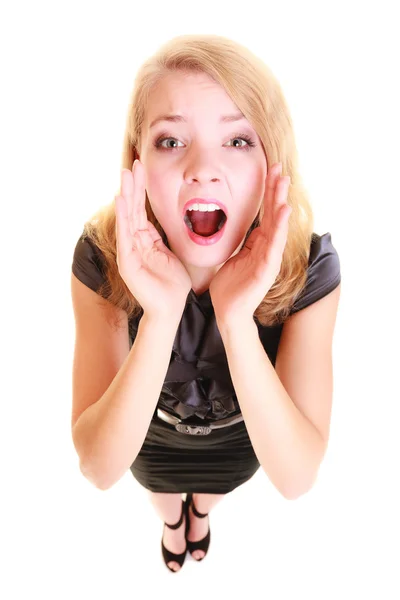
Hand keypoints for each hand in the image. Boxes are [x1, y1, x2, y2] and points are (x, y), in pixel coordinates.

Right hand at [115, 160, 191, 320]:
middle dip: (133, 186)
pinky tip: (121, 200)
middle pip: (132, 209)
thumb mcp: (171, 253)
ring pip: (127, 218)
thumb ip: (164, 238)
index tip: (143, 168)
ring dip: (126, 195)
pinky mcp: (128, 262)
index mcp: (145, 241)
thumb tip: (168, 221)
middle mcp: (134, 243)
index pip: (141, 210)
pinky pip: (125, 235)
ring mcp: (129, 252)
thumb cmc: (172, 284)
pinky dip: (123, 217)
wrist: (170, 309)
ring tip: (125, 175)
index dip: (141, 190)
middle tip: (133, 163)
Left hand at [209, 162, 291, 324]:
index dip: (267, 192)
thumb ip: (242, 242)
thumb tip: (244, 226)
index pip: (264, 213)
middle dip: (276, 191)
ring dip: (280, 203)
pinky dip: (279, 228)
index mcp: (258, 244)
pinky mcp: (266, 270)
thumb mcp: (234, 257)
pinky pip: (274, 245)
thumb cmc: (230, 286)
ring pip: (276, 226)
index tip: (270, 170)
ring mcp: (268, 259)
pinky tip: (283, 211)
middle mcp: (267, 249)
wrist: (228, 312)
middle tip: (280, 168)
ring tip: (284, 183)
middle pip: (273, 215)